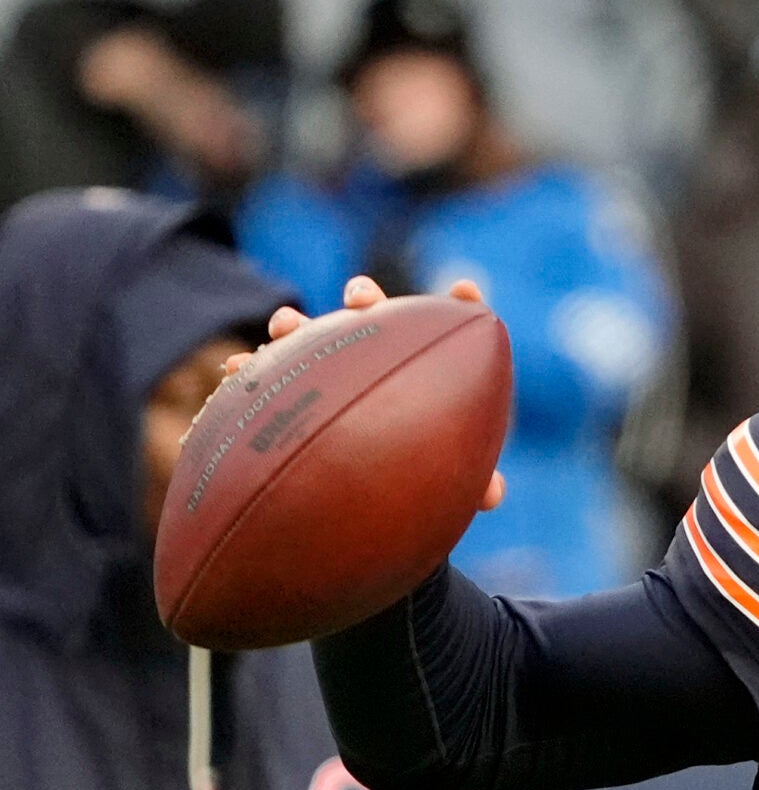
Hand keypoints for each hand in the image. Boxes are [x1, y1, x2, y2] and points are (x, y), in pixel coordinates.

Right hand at [224, 275, 505, 511]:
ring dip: (296, 323)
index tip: (468, 292)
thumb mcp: (441, 476)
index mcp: (417, 365)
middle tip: (360, 301)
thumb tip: (493, 496)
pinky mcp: (284, 386)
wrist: (358, 490)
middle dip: (364, 298)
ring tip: (285, 325)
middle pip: (369, 312)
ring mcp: (324, 364)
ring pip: (310, 331)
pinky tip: (235, 369)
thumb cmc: (414, 472)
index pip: (443, 327)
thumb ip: (470, 483)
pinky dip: (248, 367)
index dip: (459, 305)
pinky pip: (263, 373)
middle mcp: (370, 353)